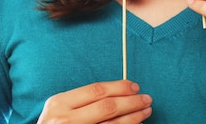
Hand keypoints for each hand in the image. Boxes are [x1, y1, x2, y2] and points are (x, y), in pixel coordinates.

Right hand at [37, 80, 151, 123]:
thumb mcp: (58, 110)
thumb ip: (80, 101)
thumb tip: (116, 93)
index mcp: (59, 103)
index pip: (96, 90)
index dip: (119, 87)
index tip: (134, 86)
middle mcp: (65, 120)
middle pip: (107, 107)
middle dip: (131, 102)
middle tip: (146, 99)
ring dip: (133, 118)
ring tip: (145, 112)